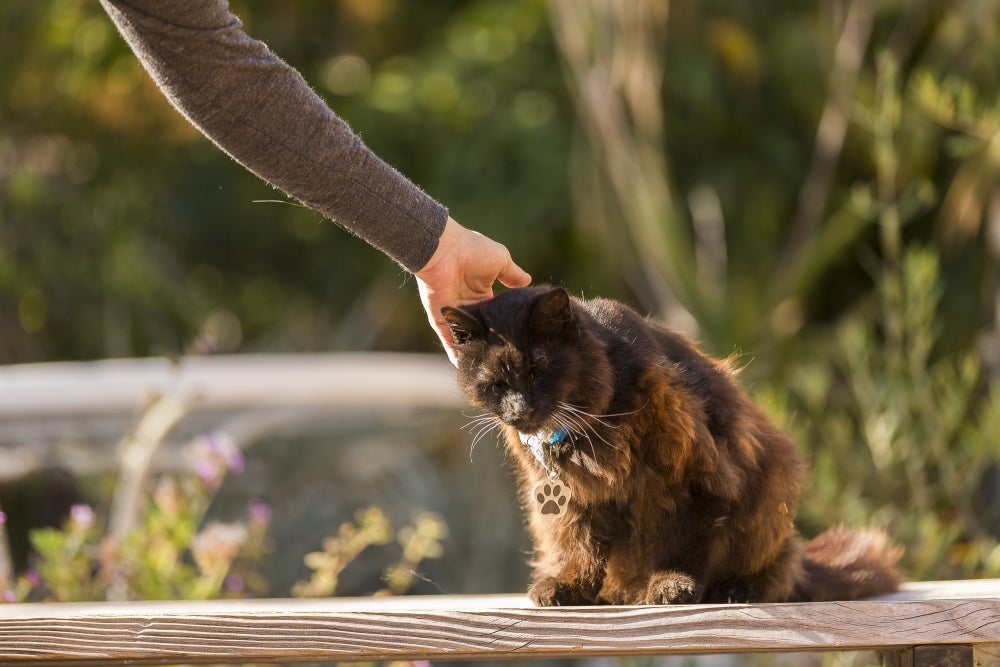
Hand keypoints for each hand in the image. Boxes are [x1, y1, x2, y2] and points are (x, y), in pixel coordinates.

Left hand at [416, 217, 530, 364]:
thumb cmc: (473, 250)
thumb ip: (513, 275)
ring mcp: (454, 314)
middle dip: (492, 343)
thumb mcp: (501, 260)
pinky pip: (449, 341)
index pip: (496, 315)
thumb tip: (529, 281)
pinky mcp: (441, 320)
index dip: (505, 325)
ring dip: (475, 351)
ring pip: (467, 338)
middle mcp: (469, 306)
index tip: (519, 339)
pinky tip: (466, 368)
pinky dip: (456, 354)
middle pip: (482, 329)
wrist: (445, 251)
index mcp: (483, 293)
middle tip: (507, 361)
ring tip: (489, 370)